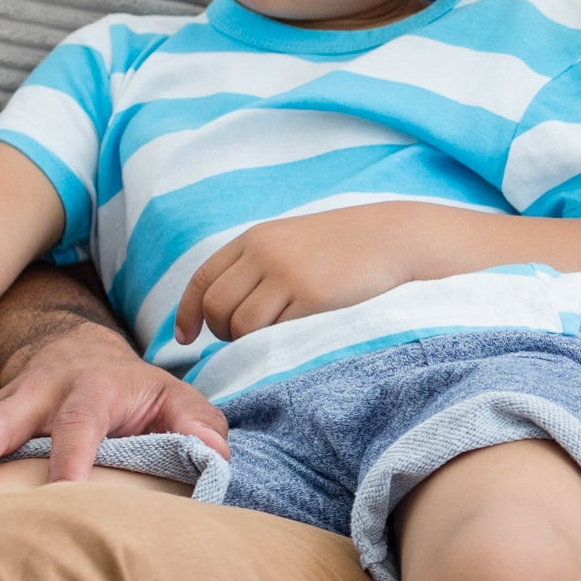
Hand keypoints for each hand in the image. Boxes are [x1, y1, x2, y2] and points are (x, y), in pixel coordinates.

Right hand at [0, 316, 225, 494]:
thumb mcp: (179, 398)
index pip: (81, 421)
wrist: (84, 352)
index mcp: (93, 386)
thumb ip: (199, 425)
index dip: (73, 455)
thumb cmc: (140, 392)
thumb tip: (214, 454)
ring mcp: (2, 407)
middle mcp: (38, 393)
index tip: (64, 493)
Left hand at [174, 206, 426, 342]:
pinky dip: (274, 343)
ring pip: (241, 325)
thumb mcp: (291, 240)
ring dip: (246, 343)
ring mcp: (287, 274)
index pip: (202, 279)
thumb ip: (257, 263)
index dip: (187, 313)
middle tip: (240, 341)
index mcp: (254, 238)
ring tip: (269, 341)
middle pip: (216, 306)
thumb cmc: (344, 245)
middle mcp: (264, 253)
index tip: (187, 337)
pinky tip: (292, 339)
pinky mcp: (311, 297)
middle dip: (220, 332)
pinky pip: (274, 333)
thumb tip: (223, 306)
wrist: (392, 237)